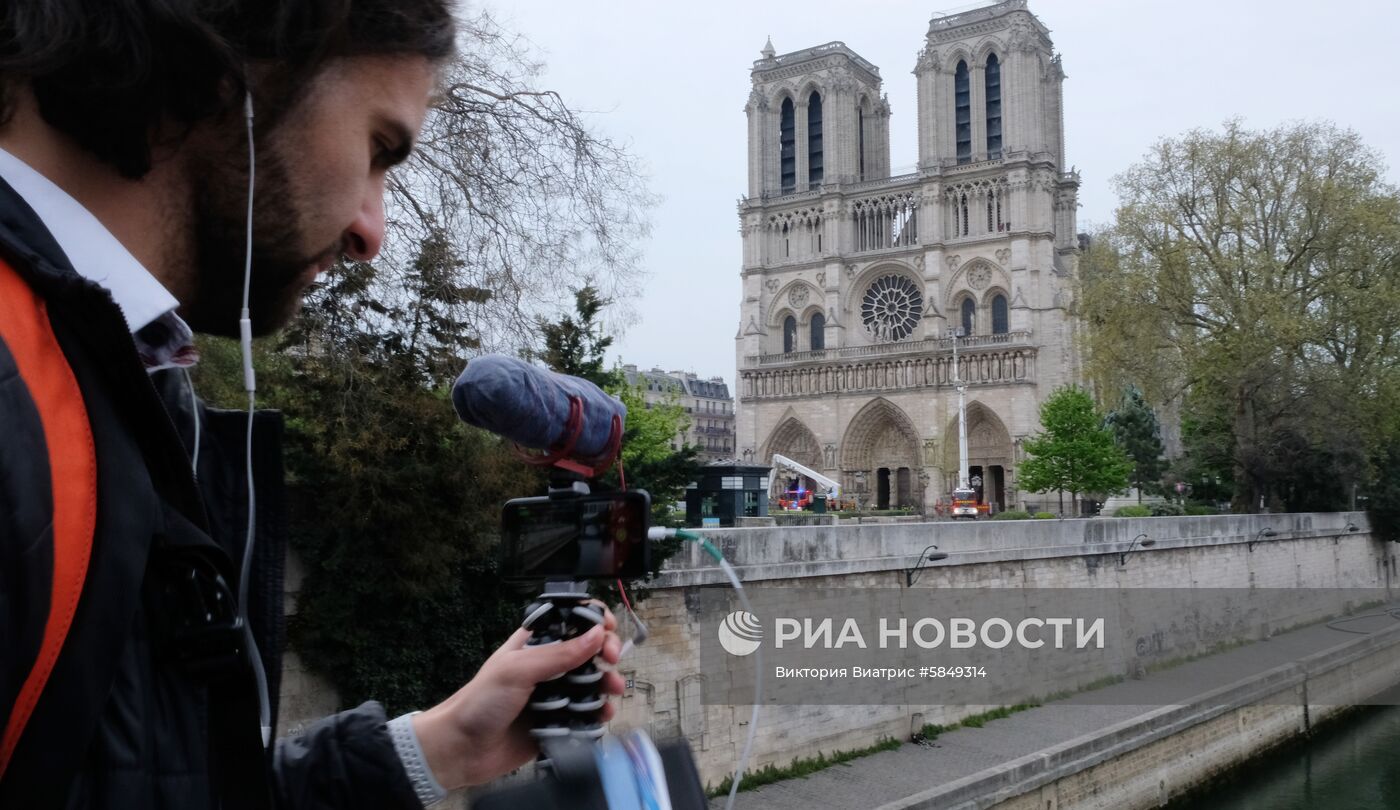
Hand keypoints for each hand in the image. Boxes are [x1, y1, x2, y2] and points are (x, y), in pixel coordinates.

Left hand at [412, 603, 624, 789]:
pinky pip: (586, 715)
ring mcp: (555, 695)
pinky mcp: (558, 722)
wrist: (462, 749)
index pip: (571, 622)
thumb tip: (596, 634)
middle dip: (606, 653)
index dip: (593, 621)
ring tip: (611, 690)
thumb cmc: (481, 702)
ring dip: (607, 684)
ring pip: (592, 684)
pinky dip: (598, 713)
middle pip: (589, 652)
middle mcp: (548, 667)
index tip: (607, 628)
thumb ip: (559, 654)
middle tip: (611, 660)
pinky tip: (602, 715)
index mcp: (536, 645)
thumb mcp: (518, 669)